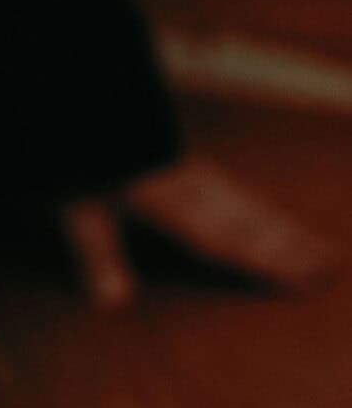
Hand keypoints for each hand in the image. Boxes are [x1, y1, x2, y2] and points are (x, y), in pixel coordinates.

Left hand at [59, 153, 342, 307]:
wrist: (81, 102)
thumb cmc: (81, 160)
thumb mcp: (80, 210)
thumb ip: (99, 255)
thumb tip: (114, 304)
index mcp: (169, 200)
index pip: (226, 237)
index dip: (265, 259)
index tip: (306, 278)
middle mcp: (190, 186)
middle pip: (247, 221)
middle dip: (289, 247)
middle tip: (332, 268)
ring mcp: (190, 172)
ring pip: (247, 203)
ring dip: (284, 227)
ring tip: (320, 249)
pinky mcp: (182, 161)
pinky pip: (232, 188)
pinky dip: (257, 205)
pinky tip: (266, 213)